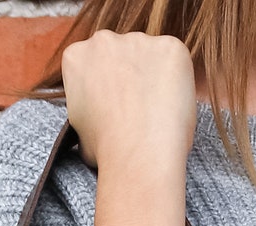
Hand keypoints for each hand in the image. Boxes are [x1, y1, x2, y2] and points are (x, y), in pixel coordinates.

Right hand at [61, 29, 196, 179]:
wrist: (138, 154)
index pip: (95, 63)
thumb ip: (87, 106)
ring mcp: (138, 40)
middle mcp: (103, 40)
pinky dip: (180, 78)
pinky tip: (174, 104)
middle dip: (132, 75)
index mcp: (76, 57)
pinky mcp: (170, 47)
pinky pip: (177, 59)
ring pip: (151, 55)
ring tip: (159, 110)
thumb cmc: (108, 151)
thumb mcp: (78, 127)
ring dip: (156, 76)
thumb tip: (96, 117)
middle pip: (123, 53)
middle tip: (142, 108)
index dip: (110, 85)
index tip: (118, 103)